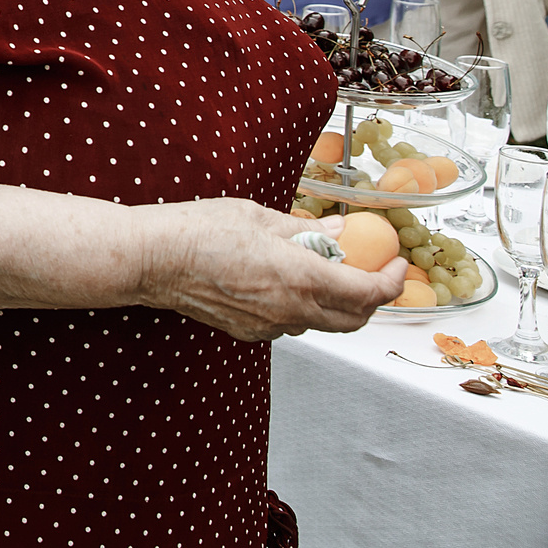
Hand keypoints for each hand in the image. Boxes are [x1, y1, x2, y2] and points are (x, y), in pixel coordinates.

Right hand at [131, 200, 400, 340]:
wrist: (152, 259)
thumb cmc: (197, 231)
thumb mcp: (258, 215)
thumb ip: (304, 229)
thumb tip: (336, 231)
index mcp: (301, 276)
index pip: (369, 292)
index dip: (391, 280)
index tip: (396, 264)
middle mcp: (292, 309)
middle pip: (355, 319)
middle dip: (371, 298)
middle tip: (370, 271)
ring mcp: (270, 325)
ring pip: (323, 324)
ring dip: (335, 304)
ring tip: (322, 272)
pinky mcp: (249, 331)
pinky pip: (291, 325)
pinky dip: (303, 309)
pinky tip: (284, 284)